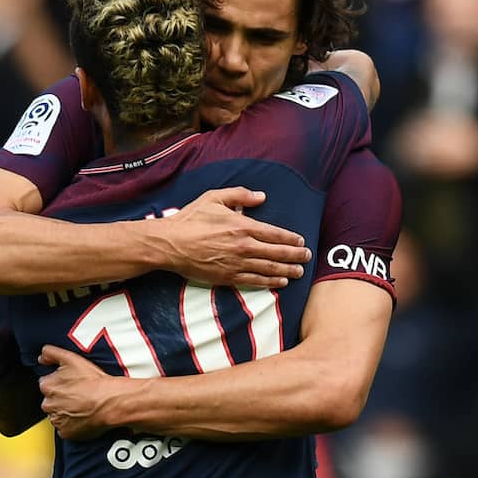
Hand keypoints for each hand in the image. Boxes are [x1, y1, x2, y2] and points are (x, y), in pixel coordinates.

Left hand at [38, 345, 117, 439]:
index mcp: (47, 386)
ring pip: (57, 414)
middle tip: (79, 393)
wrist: (111, 401)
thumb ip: (51, 353)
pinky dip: (71, 423)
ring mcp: (57, 420)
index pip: (47, 383)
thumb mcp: (71, 358)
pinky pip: (65, 428)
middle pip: (50, 399)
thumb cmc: (94, 381)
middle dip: (61, 397)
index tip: (71, 382)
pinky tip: (83, 415)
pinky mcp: (65, 432)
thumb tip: (41, 357)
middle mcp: (48, 404)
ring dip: (66, 410)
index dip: (60, 382)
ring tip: (82, 404)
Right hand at [156, 187, 310, 287]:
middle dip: (295, 256)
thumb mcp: (214, 198)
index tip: (301, 241)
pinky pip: (255, 281)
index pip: (275, 233)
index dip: (291, 238)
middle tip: (307, 257)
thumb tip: (261, 196)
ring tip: (299, 272)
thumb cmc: (191, 219)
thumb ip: (239, 195)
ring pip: (269, 269)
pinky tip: (280, 282)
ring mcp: (236, 264)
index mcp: (242, 226)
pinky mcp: (228, 277)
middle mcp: (244, 246)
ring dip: (287, 270)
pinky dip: (270, 282)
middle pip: (277, 252)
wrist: (170, 244)